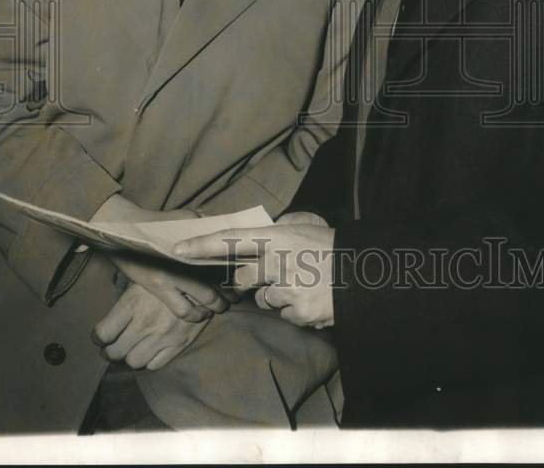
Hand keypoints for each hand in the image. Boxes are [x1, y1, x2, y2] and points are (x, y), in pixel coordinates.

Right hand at [90, 192, 226, 320]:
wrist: (125, 230)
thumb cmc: (158, 223)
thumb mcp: (185, 217)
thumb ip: (203, 224)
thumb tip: (222, 229)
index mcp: (196, 244)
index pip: (223, 261)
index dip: (235, 274)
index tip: (242, 280)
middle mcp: (188, 261)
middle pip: (218, 282)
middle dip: (229, 295)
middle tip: (234, 299)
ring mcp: (174, 276)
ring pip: (203, 299)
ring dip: (214, 307)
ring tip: (219, 308)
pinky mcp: (159, 288)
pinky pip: (182, 309)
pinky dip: (195, 315)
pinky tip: (201, 314)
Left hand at [92, 283, 206, 369]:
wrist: (207, 277)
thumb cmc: (170, 274)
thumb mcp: (144, 279)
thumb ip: (126, 299)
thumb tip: (111, 315)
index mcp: (133, 303)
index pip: (103, 334)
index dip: (98, 337)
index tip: (100, 335)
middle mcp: (145, 323)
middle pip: (115, 353)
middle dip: (110, 352)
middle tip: (112, 346)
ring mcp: (163, 336)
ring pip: (134, 362)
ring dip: (130, 356)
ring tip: (132, 348)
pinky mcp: (179, 344)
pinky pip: (155, 364)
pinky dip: (149, 360)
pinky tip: (150, 349)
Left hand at [173, 221, 335, 329]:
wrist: (365, 272)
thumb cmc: (333, 246)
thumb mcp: (305, 228)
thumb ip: (280, 230)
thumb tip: (261, 232)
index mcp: (278, 236)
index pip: (231, 240)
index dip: (202, 245)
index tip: (179, 251)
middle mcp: (277, 261)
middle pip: (242, 278)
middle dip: (249, 281)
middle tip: (272, 275)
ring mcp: (286, 288)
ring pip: (264, 299)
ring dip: (277, 296)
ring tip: (303, 285)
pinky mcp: (297, 311)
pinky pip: (284, 315)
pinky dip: (295, 310)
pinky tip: (313, 299)